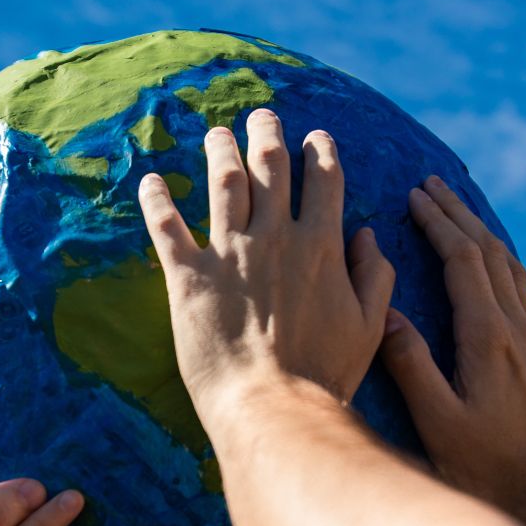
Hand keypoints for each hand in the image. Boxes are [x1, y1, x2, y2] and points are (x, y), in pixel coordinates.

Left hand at [138, 108, 395, 425]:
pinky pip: (168, 227)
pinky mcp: (189, 277)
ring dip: (219, 151)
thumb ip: (374, 276)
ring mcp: (230, 253)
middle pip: (270, 167)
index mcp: (322, 247)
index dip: (321, 152)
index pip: (324, 181)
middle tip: (261, 118)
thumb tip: (368, 237)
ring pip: (223, 183)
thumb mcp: (368, 326)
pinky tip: (151, 180)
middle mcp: (276, 238)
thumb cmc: (324, 376)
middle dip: (267, 136)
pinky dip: (157, 200)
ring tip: (216, 133)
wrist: (272, 407)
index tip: (316, 137)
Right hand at [378, 177, 525, 522]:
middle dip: (456, 213)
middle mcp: (514, 327)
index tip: (412, 196)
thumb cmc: (486, 465)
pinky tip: (487, 259)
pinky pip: (518, 286)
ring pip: (507, 264)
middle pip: (487, 251)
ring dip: (479, 229)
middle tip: (428, 184)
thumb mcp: (437, 421)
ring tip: (454, 207)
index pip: (462, 261)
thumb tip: (387, 316)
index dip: (437, 224)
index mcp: (487, 336)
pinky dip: (497, 257)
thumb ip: (411, 366)